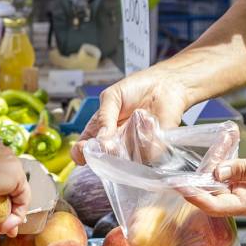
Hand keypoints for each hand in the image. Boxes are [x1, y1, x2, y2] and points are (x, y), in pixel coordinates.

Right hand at [74, 69, 191, 162]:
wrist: (164, 83)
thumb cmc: (136, 88)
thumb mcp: (112, 97)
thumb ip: (104, 117)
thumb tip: (101, 140)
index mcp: (100, 131)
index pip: (84, 150)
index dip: (81, 152)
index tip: (84, 148)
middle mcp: (116, 144)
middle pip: (105, 161)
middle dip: (106, 154)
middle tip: (111, 143)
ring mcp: (134, 149)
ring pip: (125, 162)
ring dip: (128, 145)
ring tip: (136, 121)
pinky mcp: (154, 150)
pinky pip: (148, 156)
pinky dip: (148, 140)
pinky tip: (150, 122)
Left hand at [177, 136, 245, 216]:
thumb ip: (244, 170)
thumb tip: (217, 173)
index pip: (218, 206)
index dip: (198, 198)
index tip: (181, 187)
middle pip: (213, 200)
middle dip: (194, 190)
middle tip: (173, 179)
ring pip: (217, 188)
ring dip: (203, 178)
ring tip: (184, 171)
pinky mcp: (245, 179)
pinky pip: (225, 176)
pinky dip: (215, 167)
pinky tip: (209, 158)